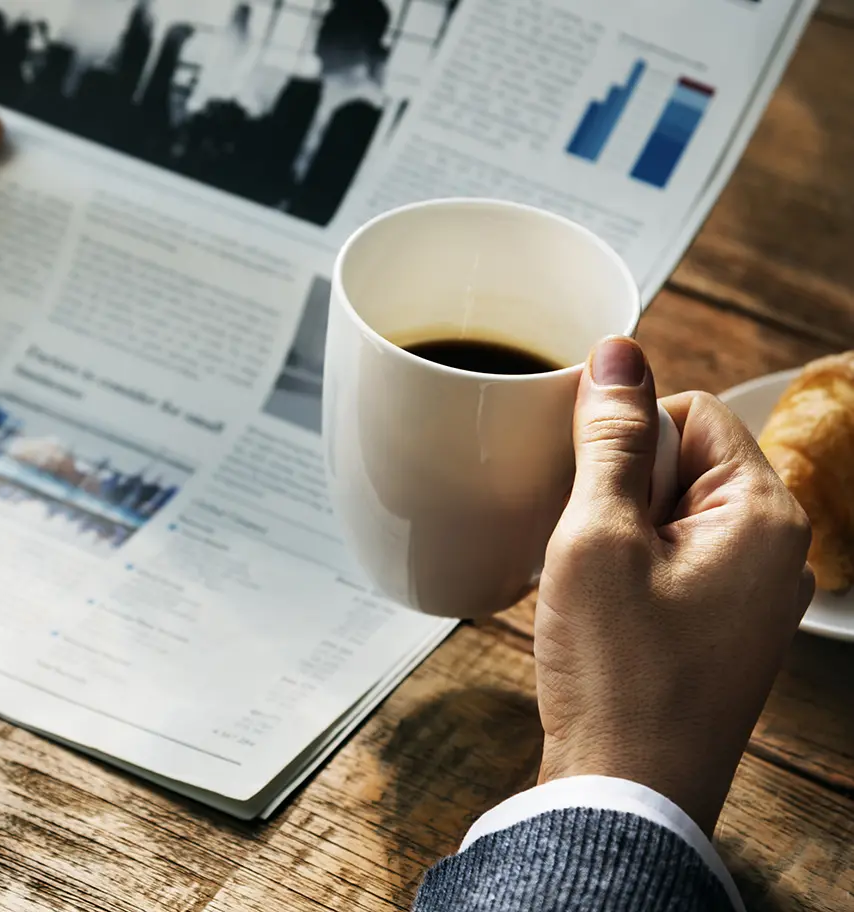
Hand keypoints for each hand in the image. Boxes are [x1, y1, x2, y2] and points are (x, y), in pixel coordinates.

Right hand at [535, 336, 813, 833]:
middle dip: (620, 485)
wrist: (625, 792)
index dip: (623, 436)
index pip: (692, 412)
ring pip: (674, 511)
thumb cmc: (616, 675)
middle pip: (687, 460)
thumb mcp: (597, 540)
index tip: (583, 487)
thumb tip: (619, 353)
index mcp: (764, 517)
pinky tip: (599, 608)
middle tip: (584, 545)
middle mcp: (776, 551)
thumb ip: (609, 440)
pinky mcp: (723, 627)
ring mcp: (752, 594)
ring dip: (619, 528)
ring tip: (589, 583)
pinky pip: (676, 560)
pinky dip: (629, 566)